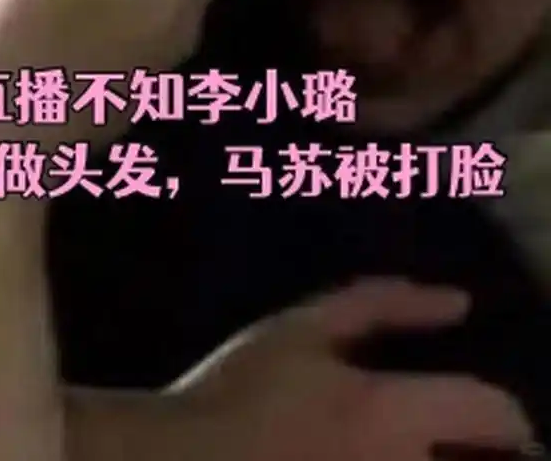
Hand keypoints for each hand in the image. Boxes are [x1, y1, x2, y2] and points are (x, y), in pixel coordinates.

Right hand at [66, 279, 535, 460]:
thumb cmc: (238, 390)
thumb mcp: (302, 330)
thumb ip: (380, 305)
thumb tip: (457, 302)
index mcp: (384, 412)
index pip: (492, 414)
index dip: (508, 415)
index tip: (493, 419)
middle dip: (496, 456)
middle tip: (473, 446)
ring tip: (437, 454)